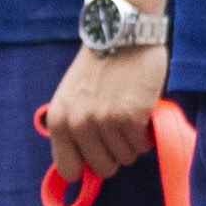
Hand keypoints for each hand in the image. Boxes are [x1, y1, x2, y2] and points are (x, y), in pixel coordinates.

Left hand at [42, 34, 165, 182]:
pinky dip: (146, 135)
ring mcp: (105, 122)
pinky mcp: (131, 118)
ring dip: (132, 142)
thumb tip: (82, 167)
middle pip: (103, 168)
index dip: (86, 166)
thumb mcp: (72, 96)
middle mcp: (79, 124)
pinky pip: (142, 146)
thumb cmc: (99, 66)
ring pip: (126, 158)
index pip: (68, 170)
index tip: (97, 156)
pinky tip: (142, 113)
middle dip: (114, 154)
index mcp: (59, 121)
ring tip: (131, 116)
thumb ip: (72, 128)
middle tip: (119, 130)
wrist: (122, 35)